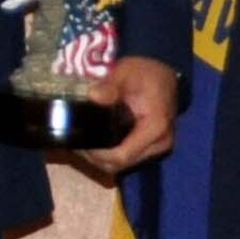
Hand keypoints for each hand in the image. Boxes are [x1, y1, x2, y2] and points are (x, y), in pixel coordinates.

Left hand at [80, 56, 178, 173]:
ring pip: (124, 165)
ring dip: (102, 159)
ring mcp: (157, 148)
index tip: (79, 142)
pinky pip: (128, 157)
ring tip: (82, 143)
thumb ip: (110, 86)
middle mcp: (159, 143)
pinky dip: (110, 154)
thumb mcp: (125, 72)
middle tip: (75, 143)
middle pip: (121, 164)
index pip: (123, 155)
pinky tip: (96, 142)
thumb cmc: (145, 72)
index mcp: (155, 127)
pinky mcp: (151, 147)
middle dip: (96, 158)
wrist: (164, 73)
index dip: (98, 154)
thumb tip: (92, 96)